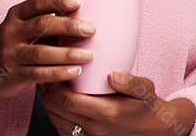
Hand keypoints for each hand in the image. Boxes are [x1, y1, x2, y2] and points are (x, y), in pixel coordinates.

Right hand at [0, 0, 96, 102]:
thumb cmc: (13, 46)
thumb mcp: (21, 27)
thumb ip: (44, 21)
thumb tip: (83, 15)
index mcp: (15, 15)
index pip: (37, 4)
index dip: (58, 2)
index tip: (79, 3)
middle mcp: (11, 32)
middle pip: (41, 26)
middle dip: (68, 26)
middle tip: (91, 29)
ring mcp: (11, 54)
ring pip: (41, 52)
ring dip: (67, 53)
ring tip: (89, 54)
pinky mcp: (14, 74)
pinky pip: (39, 74)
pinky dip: (59, 72)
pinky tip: (76, 71)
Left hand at [37, 71, 195, 135]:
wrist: (153, 129)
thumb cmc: (146, 105)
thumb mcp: (145, 89)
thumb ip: (130, 82)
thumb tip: (112, 74)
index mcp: (106, 114)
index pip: (68, 100)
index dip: (54, 84)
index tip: (51, 65)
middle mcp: (94, 129)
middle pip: (57, 109)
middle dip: (45, 89)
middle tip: (42, 69)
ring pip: (56, 119)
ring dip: (47, 100)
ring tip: (45, 80)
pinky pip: (61, 128)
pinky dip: (54, 112)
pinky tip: (54, 97)